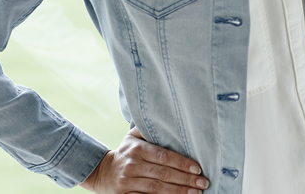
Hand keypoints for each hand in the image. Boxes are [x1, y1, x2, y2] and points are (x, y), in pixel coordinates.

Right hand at [80, 127, 208, 193]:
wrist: (101, 172)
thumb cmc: (126, 152)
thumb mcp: (132, 137)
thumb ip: (148, 129)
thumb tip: (167, 119)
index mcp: (138, 149)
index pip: (164, 157)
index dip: (182, 163)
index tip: (198, 168)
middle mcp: (133, 165)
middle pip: (163, 174)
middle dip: (186, 180)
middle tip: (203, 183)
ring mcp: (128, 182)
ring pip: (157, 189)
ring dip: (178, 192)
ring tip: (195, 193)